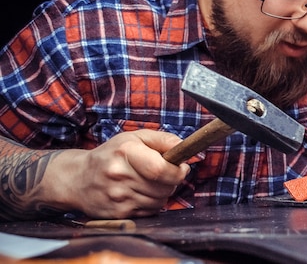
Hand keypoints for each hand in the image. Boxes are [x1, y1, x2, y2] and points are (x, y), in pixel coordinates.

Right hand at [47, 129, 189, 218]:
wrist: (77, 179)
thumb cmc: (111, 155)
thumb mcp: (135, 138)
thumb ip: (163, 140)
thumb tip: (184, 147)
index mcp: (126, 152)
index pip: (161, 169)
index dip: (178, 171)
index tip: (182, 167)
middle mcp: (119, 175)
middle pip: (164, 187)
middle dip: (172, 181)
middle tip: (165, 174)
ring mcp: (118, 197)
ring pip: (159, 201)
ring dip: (162, 193)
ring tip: (150, 183)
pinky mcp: (117, 213)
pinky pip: (150, 211)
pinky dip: (152, 203)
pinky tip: (141, 193)